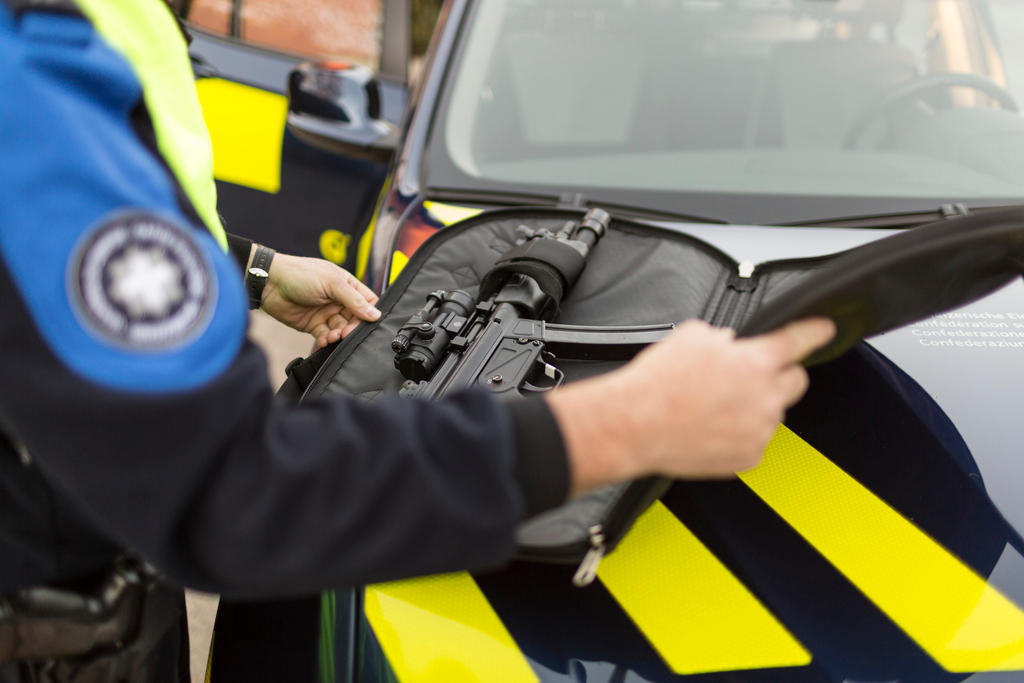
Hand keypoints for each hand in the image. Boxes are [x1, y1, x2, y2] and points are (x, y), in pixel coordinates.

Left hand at [259, 253, 380, 347]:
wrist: (270, 283)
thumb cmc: (300, 274)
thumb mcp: (332, 283)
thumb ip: (354, 300)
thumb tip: (375, 314)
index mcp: (347, 285)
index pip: (367, 301)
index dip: (371, 313)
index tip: (370, 323)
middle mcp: (338, 299)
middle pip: (356, 319)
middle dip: (353, 328)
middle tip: (346, 332)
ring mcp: (326, 312)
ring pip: (341, 329)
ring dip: (339, 335)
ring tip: (333, 336)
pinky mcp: (313, 324)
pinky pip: (326, 335)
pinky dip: (327, 340)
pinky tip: (324, 340)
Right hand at [546, 317, 834, 493]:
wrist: (634, 425)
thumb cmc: (657, 383)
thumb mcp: (690, 337)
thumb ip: (723, 338)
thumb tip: (729, 345)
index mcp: (755, 361)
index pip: (798, 340)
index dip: (815, 331)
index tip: (825, 329)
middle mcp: (765, 397)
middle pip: (796, 381)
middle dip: (781, 374)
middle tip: (754, 376)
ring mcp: (759, 431)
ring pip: (772, 413)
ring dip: (754, 406)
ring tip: (714, 407)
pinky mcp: (747, 457)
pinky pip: (754, 441)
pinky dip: (739, 435)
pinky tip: (710, 429)